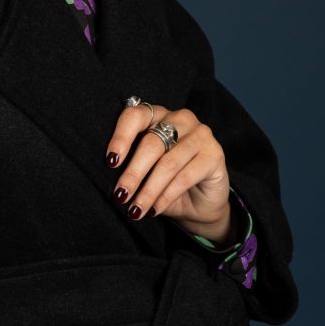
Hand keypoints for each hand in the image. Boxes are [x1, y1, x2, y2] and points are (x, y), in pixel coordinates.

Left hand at [105, 103, 235, 244]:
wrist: (200, 205)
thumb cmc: (167, 184)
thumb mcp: (145, 174)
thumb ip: (130, 167)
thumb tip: (109, 177)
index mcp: (158, 116)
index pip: (136, 116)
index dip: (121, 137)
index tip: (111, 162)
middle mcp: (180, 119)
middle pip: (152, 143)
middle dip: (133, 173)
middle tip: (121, 195)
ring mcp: (200, 134)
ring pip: (168, 163)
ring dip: (149, 190)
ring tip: (136, 209)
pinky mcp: (214, 154)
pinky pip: (185, 176)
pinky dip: (167, 196)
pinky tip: (155, 209)